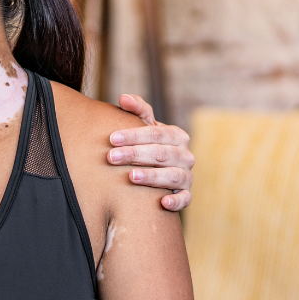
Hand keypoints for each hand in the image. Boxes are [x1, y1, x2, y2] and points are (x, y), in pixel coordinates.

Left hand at [109, 94, 194, 211]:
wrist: (160, 173)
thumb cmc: (148, 146)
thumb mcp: (144, 127)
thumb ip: (137, 111)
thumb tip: (122, 98)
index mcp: (176, 136)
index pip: (157, 134)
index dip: (134, 135)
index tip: (112, 138)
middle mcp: (185, 155)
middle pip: (162, 154)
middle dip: (136, 154)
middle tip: (111, 157)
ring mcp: (187, 176)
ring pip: (173, 175)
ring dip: (152, 176)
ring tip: (131, 176)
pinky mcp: (186, 195)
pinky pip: (185, 199)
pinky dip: (176, 201)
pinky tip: (163, 202)